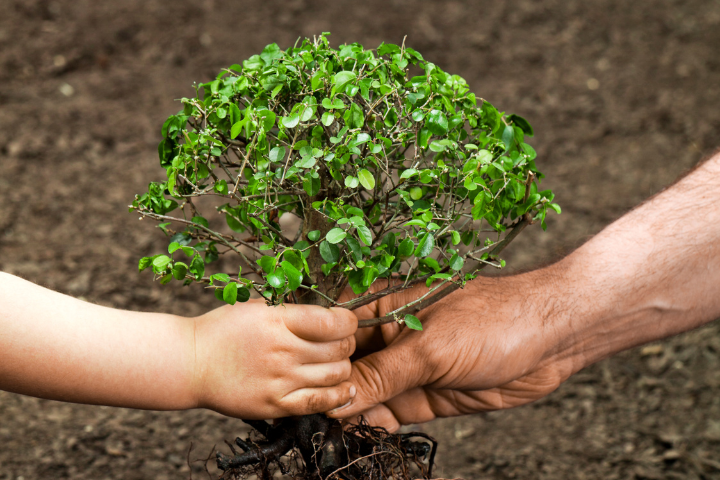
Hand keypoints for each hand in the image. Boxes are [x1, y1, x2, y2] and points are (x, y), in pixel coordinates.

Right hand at [194, 300, 357, 418]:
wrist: (189, 363)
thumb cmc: (223, 330)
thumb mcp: (257, 307)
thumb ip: (292, 311)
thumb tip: (329, 313)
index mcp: (279, 319)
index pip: (334, 321)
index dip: (349, 321)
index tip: (347, 322)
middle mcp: (283, 349)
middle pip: (340, 348)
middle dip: (348, 343)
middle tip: (341, 342)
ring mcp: (280, 378)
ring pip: (336, 374)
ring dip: (343, 367)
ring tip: (336, 363)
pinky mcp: (275, 404)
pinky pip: (320, 402)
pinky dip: (338, 395)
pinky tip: (343, 389)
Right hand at [328, 273, 574, 431]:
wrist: (551, 340)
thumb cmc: (493, 320)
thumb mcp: (430, 348)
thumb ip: (382, 374)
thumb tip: (337, 397)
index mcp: (382, 306)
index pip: (333, 333)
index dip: (313, 358)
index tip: (295, 384)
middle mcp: (388, 337)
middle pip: (344, 367)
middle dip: (328, 391)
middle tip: (310, 417)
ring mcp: (406, 368)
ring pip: (364, 395)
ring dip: (350, 413)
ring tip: (331, 432)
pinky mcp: (424, 395)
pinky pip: (388, 413)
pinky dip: (375, 426)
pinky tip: (362, 436)